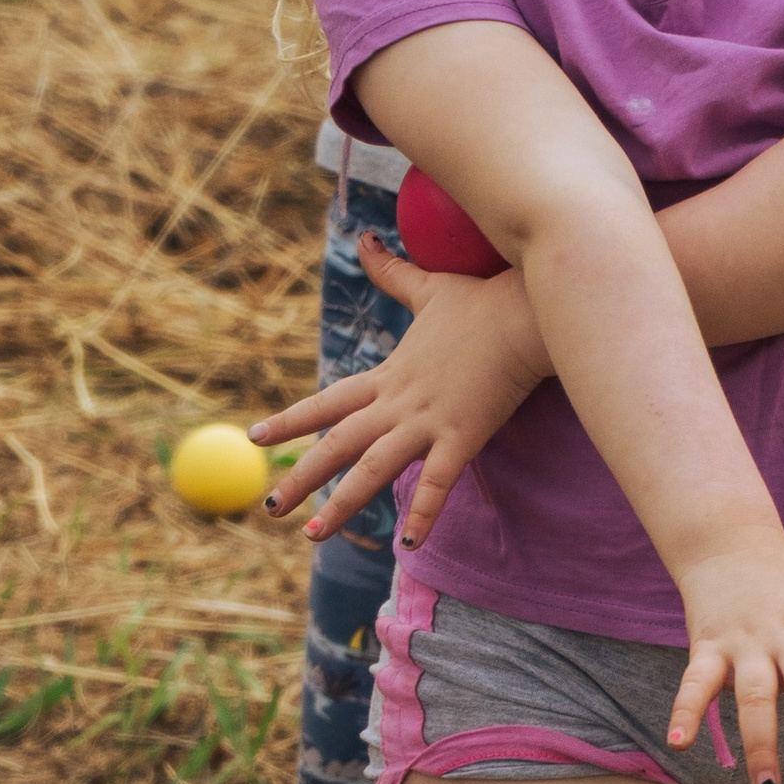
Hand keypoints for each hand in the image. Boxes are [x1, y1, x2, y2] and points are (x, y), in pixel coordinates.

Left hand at [251, 254, 548, 546]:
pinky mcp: (464, 436)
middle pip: (338, 444)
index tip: (256, 438)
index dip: (290, 421)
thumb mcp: (430, 286)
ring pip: (374, 468)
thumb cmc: (483, 299)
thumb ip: (392, 272)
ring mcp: (429, 421)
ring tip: (312, 535)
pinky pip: (439, 482)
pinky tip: (408, 545)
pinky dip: (424, 513)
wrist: (527, 309)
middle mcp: (399, 402)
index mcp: (388, 375)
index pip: (328, 403)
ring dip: (342, 503)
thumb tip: (364, 237)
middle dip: (301, 478)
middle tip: (267, 507)